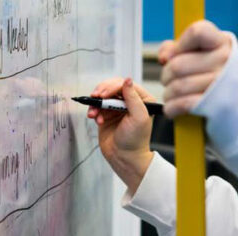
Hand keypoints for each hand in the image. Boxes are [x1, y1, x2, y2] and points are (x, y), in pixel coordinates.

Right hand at [88, 77, 155, 192]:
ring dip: (96, 103)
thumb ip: (133, 98)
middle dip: (102, 92)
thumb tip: (127, 80)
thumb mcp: (138, 117)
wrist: (124, 158)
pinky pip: (97, 106)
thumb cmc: (135, 141)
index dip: (112, 86)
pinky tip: (96, 118)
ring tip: (94, 114)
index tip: (103, 94)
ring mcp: (117, 108)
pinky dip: (94, 111)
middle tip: (95, 97)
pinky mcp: (107, 114)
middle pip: (112, 87)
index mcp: (142, 100)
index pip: (125, 85)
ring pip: (103, 96)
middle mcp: (130, 102)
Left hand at [158, 20, 232, 116]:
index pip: (197, 32)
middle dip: (166, 74)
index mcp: (222, 41)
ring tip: (171, 94)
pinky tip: (172, 107)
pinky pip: (182, 104)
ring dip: (168, 93)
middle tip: (169, 79)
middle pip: (178, 65)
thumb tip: (164, 57)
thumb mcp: (201, 52)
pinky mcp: (216, 105)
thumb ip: (177, 47)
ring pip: (177, 86)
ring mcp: (221, 83)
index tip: (174, 55)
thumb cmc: (212, 71)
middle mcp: (225, 60)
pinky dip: (171, 107)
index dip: (179, 44)